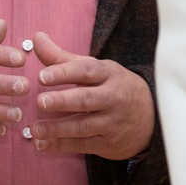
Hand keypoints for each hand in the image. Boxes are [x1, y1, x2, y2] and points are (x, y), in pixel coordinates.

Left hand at [31, 31, 154, 159]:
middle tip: (40, 101)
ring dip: (58, 129)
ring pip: (84, 126)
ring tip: (36, 129)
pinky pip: (83, 145)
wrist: (149, 115)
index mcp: (108, 74)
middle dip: (63, 101)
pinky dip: (62, 146)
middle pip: (86, 99)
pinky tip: (42, 145)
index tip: (41, 76)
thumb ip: (61, 57)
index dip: (63, 72)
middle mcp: (112, 97)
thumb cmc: (111, 86)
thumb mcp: (93, 68)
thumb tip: (36, 38)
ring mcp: (112, 122)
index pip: (85, 71)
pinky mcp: (108, 143)